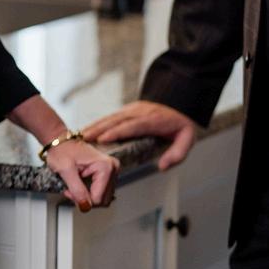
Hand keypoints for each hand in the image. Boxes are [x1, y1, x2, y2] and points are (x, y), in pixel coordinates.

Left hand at [44, 136, 119, 212]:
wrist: (60, 142)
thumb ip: (77, 190)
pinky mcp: (107, 173)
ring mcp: (111, 171)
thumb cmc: (61, 150)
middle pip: (103, 200)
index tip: (70, 191)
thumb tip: (85, 205)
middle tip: (71, 190)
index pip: (99, 198)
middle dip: (85, 198)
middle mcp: (112, 168)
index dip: (82, 199)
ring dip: (87, 196)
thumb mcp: (66, 171)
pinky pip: (101, 191)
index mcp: (105, 166)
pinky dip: (89, 191)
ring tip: (75, 185)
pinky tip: (80, 184)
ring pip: (102, 197)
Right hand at [82, 99, 197, 170]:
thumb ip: (177, 154)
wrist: (180, 102)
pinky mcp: (129, 110)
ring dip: (96, 125)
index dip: (117, 132)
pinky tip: (89, 130)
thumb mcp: (187, 140)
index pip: (133, 125)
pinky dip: (100, 123)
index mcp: (154, 120)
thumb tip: (162, 166)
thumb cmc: (182, 124)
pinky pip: (112, 116)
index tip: (102, 139)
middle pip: (117, 120)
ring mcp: (133, 109)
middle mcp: (141, 112)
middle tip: (84, 138)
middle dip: (100, 129)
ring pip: (112, 117)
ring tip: (82, 135)